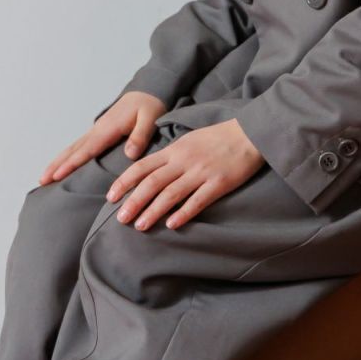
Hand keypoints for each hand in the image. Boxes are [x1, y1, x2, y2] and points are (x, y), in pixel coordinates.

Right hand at [40, 91, 167, 184]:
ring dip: (59, 161)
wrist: (148, 90)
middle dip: (57, 165)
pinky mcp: (100, 131)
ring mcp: (97, 130)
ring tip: (46, 176)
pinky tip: (64, 164)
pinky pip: (80, 146)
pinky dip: (69, 155)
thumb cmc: (150, 105)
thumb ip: (140, 136)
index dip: (71, 164)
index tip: (57, 176)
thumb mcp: (150, 118)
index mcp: (108, 129)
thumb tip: (129, 154)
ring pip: (74, 148)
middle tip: (42, 180)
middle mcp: (98, 130)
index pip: (86, 150)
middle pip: (73, 150)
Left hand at [105, 118, 264, 230]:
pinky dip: (183, 213)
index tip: (111, 197)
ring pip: (171, 194)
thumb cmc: (217, 138)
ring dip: (153, 211)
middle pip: (152, 183)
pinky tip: (171, 225)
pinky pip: (198, 200)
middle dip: (133, 202)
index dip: (124, 182)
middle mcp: (184, 161)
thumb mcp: (188, 140)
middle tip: (120, 219)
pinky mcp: (219, 183)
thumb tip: (150, 172)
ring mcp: (201, 172)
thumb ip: (170, 156)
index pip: (142, 166)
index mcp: (174, 150)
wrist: (249, 133)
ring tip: (140, 226)